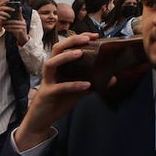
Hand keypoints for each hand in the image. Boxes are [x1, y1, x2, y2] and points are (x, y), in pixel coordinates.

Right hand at [0, 3, 12, 33]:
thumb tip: (7, 9)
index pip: (0, 3)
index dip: (5, 1)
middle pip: (2, 7)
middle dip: (8, 8)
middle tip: (13, 10)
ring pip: (0, 12)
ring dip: (6, 14)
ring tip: (9, 16)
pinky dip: (2, 18)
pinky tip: (5, 19)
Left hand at [3, 13, 28, 45]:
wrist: (23, 38)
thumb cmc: (18, 31)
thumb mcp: (17, 25)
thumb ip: (14, 21)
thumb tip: (6, 17)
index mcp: (22, 20)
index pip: (20, 15)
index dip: (18, 11)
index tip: (16, 7)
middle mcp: (23, 23)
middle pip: (14, 21)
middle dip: (7, 21)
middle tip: (1, 21)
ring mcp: (23, 27)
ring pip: (13, 25)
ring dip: (6, 25)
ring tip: (2, 25)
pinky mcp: (21, 31)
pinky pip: (13, 29)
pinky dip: (8, 29)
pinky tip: (5, 29)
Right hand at [13, 34, 96, 151]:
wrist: (42, 119)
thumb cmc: (59, 100)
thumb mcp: (78, 91)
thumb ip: (93, 84)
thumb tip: (112, 78)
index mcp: (59, 66)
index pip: (66, 46)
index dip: (78, 38)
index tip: (94, 35)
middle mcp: (52, 70)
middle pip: (57, 48)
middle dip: (71, 41)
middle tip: (87, 39)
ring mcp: (47, 81)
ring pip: (51, 63)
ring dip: (65, 57)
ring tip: (80, 53)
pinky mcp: (47, 93)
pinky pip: (60, 87)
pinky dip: (73, 85)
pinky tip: (87, 85)